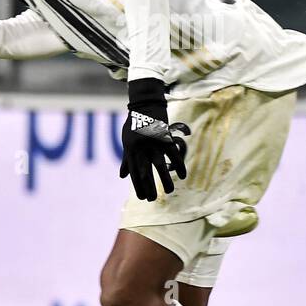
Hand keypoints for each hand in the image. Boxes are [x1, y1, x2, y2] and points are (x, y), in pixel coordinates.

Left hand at [120, 78, 189, 200]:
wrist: (144, 105)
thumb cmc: (134, 125)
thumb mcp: (126, 142)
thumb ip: (126, 160)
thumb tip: (122, 177)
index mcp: (130, 150)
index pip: (134, 173)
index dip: (138, 186)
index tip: (142, 198)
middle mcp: (141, 148)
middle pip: (145, 172)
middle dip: (149, 187)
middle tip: (153, 200)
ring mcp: (153, 143)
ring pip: (160, 165)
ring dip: (165, 179)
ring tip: (169, 192)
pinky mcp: (165, 138)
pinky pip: (173, 154)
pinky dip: (179, 165)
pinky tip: (183, 176)